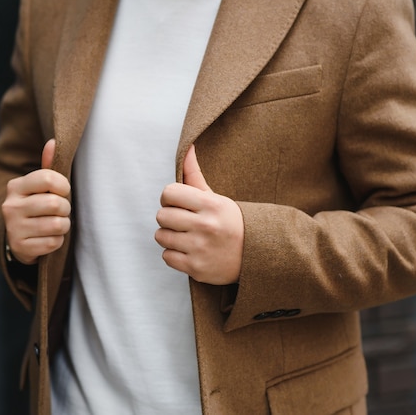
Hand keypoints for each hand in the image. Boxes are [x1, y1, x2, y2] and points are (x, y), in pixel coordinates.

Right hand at [1, 139, 70, 263]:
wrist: (18, 238)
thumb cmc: (36, 206)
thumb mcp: (40, 187)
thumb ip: (49, 166)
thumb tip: (54, 142)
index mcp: (15, 186)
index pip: (48, 178)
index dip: (64, 186)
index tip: (64, 191)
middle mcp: (11, 206)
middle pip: (56, 204)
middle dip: (66, 208)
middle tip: (61, 210)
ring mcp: (14, 229)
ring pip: (57, 225)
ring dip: (64, 225)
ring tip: (56, 223)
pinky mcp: (21, 248)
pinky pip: (54, 242)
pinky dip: (57, 241)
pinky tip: (48, 237)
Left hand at [155, 145, 243, 284]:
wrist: (255, 255)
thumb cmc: (230, 222)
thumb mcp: (216, 198)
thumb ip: (195, 175)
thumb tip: (187, 147)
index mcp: (210, 204)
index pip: (168, 193)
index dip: (169, 198)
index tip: (178, 203)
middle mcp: (205, 226)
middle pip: (161, 215)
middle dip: (169, 218)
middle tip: (183, 222)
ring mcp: (200, 248)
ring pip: (161, 236)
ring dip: (169, 237)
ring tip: (185, 237)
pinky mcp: (196, 268)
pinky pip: (166, 257)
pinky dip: (174, 255)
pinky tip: (189, 251)